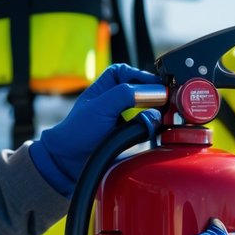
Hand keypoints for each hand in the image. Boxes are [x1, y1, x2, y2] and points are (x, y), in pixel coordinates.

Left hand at [29, 64, 162, 195]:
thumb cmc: (77, 131)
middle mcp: (115, 102)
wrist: (70, 161)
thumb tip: (152, 94)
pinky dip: (150, 128)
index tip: (155, 83)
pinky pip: (145, 128)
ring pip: (145, 110)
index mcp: (105, 89)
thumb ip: (126, 95)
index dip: (141, 75)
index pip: (126, 73)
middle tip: (163, 99)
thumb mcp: (101, 107)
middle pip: (140, 91)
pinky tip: (152, 129)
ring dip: (153, 112)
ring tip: (159, 115)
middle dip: (152, 94)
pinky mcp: (127, 136)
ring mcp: (122, 119)